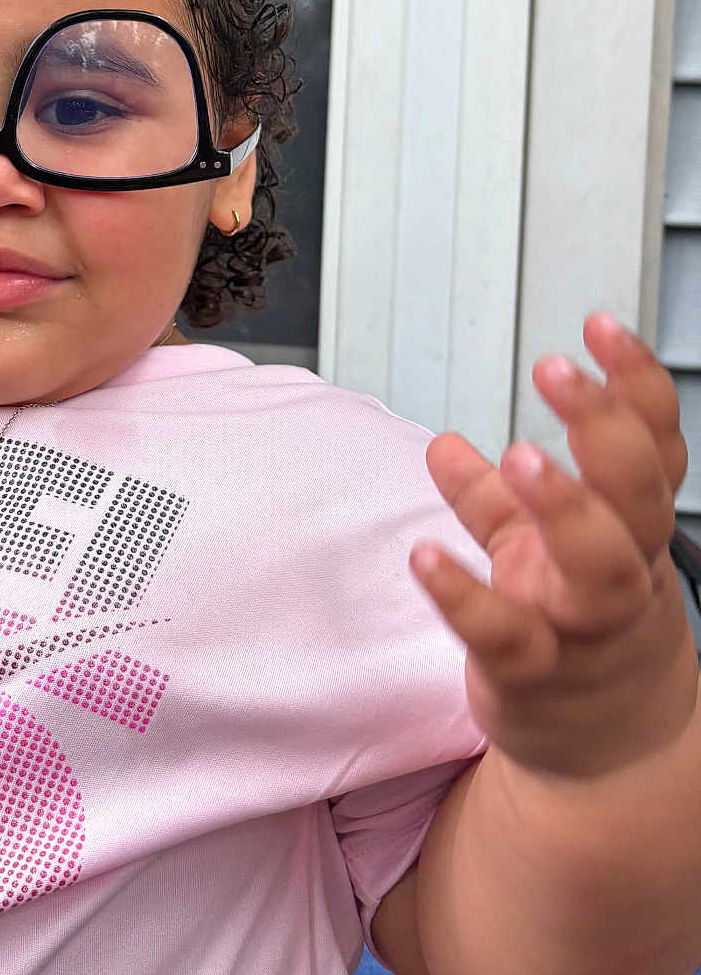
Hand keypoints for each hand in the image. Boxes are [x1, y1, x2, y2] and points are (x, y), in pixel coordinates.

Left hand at [415, 311, 695, 778]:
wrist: (607, 756)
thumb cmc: (576, 632)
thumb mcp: (545, 555)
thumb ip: (495, 500)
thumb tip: (443, 447)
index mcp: (631, 535)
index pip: (655, 450)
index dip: (636, 388)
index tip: (601, 324)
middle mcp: (622, 577)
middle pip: (637, 497)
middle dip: (604, 429)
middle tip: (556, 369)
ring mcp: (583, 631)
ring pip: (598, 569)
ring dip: (562, 507)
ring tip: (518, 454)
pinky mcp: (534, 679)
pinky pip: (507, 638)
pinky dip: (466, 597)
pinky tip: (425, 555)